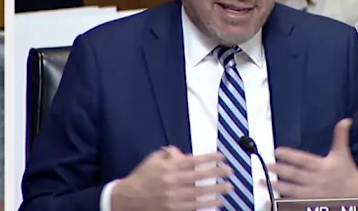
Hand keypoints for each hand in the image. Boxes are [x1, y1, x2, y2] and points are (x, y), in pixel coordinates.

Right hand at [111, 146, 232, 210]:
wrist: (128, 199)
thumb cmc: (141, 178)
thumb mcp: (152, 161)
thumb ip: (167, 155)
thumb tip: (181, 152)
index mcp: (169, 167)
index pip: (194, 161)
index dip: (210, 158)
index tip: (221, 157)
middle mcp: (173, 181)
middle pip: (200, 176)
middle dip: (217, 173)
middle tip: (229, 172)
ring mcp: (174, 197)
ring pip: (201, 193)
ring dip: (216, 190)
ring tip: (228, 188)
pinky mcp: (174, 210)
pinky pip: (194, 208)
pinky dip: (206, 205)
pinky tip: (216, 203)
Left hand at [268, 118, 357, 197]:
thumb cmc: (347, 173)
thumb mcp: (343, 154)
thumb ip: (340, 137)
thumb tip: (346, 120)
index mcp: (323, 166)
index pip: (304, 160)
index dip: (290, 155)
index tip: (277, 151)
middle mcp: (318, 180)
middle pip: (296, 175)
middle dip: (280, 170)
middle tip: (267, 165)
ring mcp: (315, 193)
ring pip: (293, 190)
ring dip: (278, 186)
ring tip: (264, 182)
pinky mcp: (313, 203)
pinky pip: (297, 202)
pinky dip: (286, 200)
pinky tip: (275, 198)